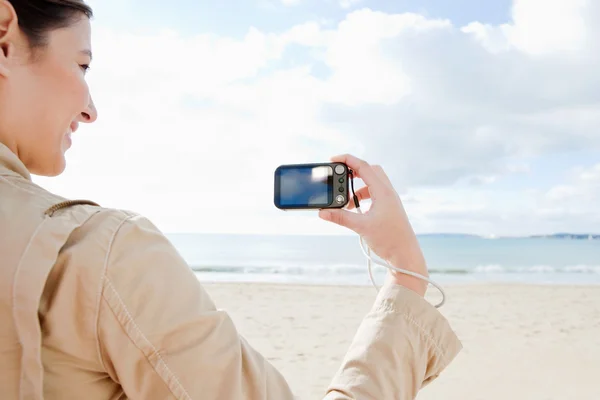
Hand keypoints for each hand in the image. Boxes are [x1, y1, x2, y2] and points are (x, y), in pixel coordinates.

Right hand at [318, 154, 428, 295]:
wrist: (405, 254)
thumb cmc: (389, 239)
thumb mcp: (361, 227)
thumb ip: (341, 217)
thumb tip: (323, 212)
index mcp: (383, 192)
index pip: (364, 167)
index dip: (347, 160)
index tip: (333, 160)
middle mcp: (388, 192)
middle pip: (370, 170)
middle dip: (353, 171)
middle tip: (340, 178)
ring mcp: (390, 200)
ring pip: (372, 183)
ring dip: (357, 187)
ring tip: (346, 202)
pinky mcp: (389, 208)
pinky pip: (374, 194)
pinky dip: (363, 197)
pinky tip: (356, 210)